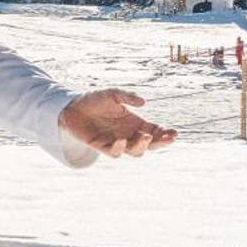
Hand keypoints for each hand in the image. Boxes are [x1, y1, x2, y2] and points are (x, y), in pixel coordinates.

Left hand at [60, 88, 176, 157]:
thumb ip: (128, 97)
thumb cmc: (95, 100)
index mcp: (135, 123)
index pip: (155, 132)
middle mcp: (128, 134)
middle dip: (160, 143)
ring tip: (145, 135)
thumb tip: (143, 102)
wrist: (72, 107)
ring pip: (135, 152)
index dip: (165, 134)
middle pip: (149, 145)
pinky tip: (121, 140)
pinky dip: (118, 148)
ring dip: (142, 146)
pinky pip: (113, 152)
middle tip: (167, 138)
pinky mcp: (101, 146)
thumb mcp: (113, 94)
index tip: (174, 133)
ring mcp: (116, 141)